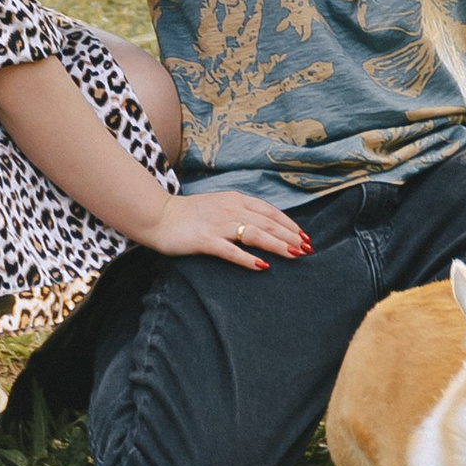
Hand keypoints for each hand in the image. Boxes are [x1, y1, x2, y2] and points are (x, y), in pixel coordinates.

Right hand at [141, 187, 311, 270]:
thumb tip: (264, 226)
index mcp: (235, 199)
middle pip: (267, 222)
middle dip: (290, 236)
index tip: (304, 236)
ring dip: (277, 245)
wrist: (158, 215)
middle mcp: (230, 209)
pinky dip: (247, 258)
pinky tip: (261, 266)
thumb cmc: (189, 214)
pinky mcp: (204, 240)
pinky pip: (230, 250)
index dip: (289, 223)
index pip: (269, 211)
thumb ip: (240, 212)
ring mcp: (217, 225)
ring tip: (294, 255)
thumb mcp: (219, 206)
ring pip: (254, 234)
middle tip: (307, 249)